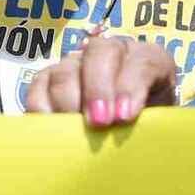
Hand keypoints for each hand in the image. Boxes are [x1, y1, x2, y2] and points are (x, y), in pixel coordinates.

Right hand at [21, 34, 179, 124]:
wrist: (122, 141)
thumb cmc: (143, 133)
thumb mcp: (156, 127)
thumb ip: (150, 123)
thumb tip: (128, 130)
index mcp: (148, 60)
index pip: (143, 61)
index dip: (132, 85)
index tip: (125, 117)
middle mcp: (112, 54)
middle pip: (101, 53)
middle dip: (98, 89)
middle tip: (99, 123)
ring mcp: (76, 64)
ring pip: (66, 70)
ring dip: (69, 101)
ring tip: (73, 133)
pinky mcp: (47, 81)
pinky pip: (38, 88)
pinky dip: (42, 110)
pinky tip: (52, 130)